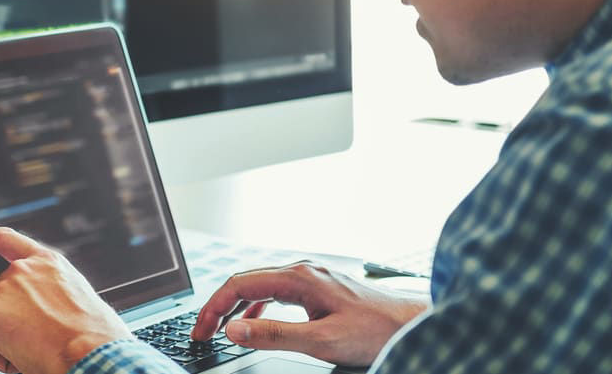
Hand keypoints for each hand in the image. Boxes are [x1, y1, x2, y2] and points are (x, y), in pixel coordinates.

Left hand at [0, 227, 131, 373]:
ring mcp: (4, 291)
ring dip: (8, 342)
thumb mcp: (77, 300)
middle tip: (40, 341)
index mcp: (48, 263)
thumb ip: (51, 294)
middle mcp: (23, 270)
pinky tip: (27, 358)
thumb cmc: (95, 338)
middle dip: (7, 322)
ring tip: (41, 350)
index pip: (5, 241)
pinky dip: (2, 360)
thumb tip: (41, 315)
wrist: (92, 354)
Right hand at [191, 261, 428, 366]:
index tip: (201, 330)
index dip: (214, 308)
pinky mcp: (316, 287)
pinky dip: (256, 308)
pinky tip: (254, 324)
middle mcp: (301, 271)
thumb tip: (234, 330)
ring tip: (221, 331)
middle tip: (203, 334)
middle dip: (219, 308)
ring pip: (259, 287)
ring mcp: (309, 277)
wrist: (410, 325)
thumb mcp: (321, 341)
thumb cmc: (374, 331)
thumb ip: (274, 335)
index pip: (239, 285)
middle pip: (245, 283)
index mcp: (297, 278)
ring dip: (236, 308)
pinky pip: (275, 292)